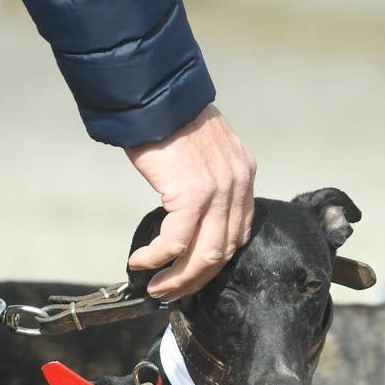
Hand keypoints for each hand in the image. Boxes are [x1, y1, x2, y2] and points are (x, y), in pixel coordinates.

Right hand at [126, 105, 256, 299]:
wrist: (153, 93)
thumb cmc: (167, 118)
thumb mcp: (202, 149)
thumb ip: (207, 179)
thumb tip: (189, 210)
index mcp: (243, 174)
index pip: (239, 232)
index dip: (215, 260)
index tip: (192, 274)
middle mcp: (238, 184)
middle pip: (224, 251)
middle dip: (196, 278)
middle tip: (170, 291)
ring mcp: (219, 190)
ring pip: (205, 255)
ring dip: (177, 277)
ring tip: (155, 287)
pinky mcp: (193, 193)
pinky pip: (177, 242)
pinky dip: (157, 258)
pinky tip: (140, 261)